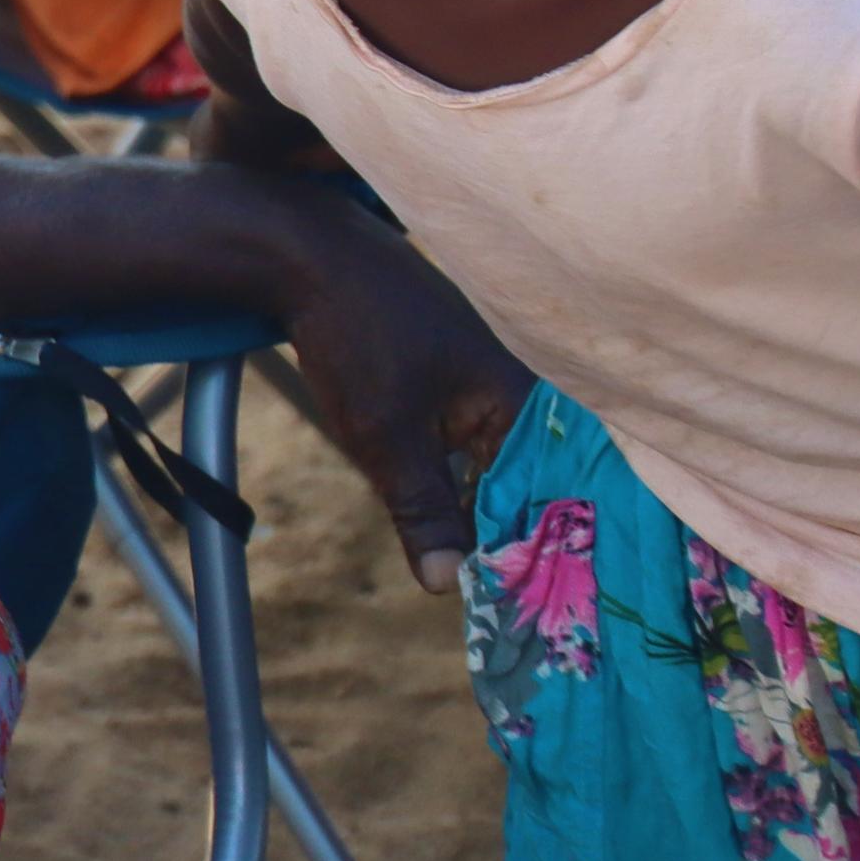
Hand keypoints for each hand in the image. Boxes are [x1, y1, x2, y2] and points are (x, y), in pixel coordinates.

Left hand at [270, 211, 530, 595]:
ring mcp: (493, 381)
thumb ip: (423, 511)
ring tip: (486, 576)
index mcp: (522, 399)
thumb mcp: (384, 436)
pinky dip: (468, 481)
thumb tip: (451, 587)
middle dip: (516, 538)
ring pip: (501, 467)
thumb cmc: (356, 337)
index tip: (526, 606)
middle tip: (510, 608)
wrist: (311, 252)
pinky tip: (455, 521)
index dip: (534, 550)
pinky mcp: (462, 378)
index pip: (548, 495)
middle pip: (531, 484)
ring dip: (489, 513)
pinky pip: (480, 445)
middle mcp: (522, 389)